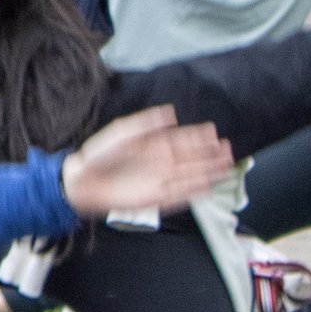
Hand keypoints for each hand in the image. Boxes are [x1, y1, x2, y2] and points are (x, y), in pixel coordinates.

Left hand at [59, 103, 232, 219]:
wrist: (83, 182)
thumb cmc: (99, 155)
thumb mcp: (122, 133)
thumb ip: (145, 123)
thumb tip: (171, 113)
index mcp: (154, 146)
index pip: (182, 140)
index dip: (197, 136)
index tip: (213, 131)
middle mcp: (161, 163)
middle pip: (191, 158)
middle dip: (209, 153)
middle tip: (227, 148)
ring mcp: (160, 181)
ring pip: (191, 176)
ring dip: (208, 171)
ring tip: (227, 165)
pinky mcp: (156, 198)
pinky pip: (180, 194)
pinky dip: (194, 190)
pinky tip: (208, 185)